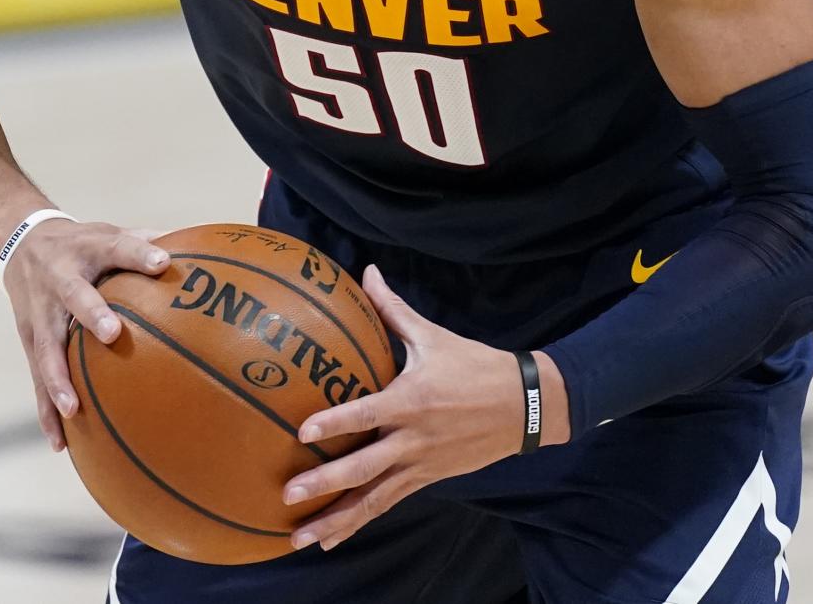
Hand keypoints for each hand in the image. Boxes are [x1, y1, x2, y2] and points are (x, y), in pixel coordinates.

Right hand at [0, 217, 167, 452]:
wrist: (20, 244)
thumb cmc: (82, 244)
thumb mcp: (109, 233)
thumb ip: (147, 243)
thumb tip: (202, 247)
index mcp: (88, 250)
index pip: (116, 247)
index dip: (138, 255)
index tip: (163, 262)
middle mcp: (60, 280)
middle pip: (76, 296)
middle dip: (92, 315)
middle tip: (112, 333)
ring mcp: (41, 313)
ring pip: (47, 348)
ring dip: (59, 379)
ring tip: (74, 408)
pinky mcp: (29, 340)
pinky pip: (37, 379)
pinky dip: (47, 411)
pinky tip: (61, 443)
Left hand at [280, 265, 569, 551]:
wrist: (524, 406)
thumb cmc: (474, 365)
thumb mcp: (433, 336)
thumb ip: (393, 309)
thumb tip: (368, 272)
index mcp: (412, 400)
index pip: (367, 414)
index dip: (335, 422)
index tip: (302, 432)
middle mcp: (413, 438)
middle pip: (364, 467)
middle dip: (325, 482)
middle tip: (288, 494)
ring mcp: (420, 464)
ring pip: (373, 498)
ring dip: (336, 518)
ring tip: (300, 539)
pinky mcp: (426, 479)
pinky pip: (387, 504)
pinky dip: (358, 523)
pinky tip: (330, 539)